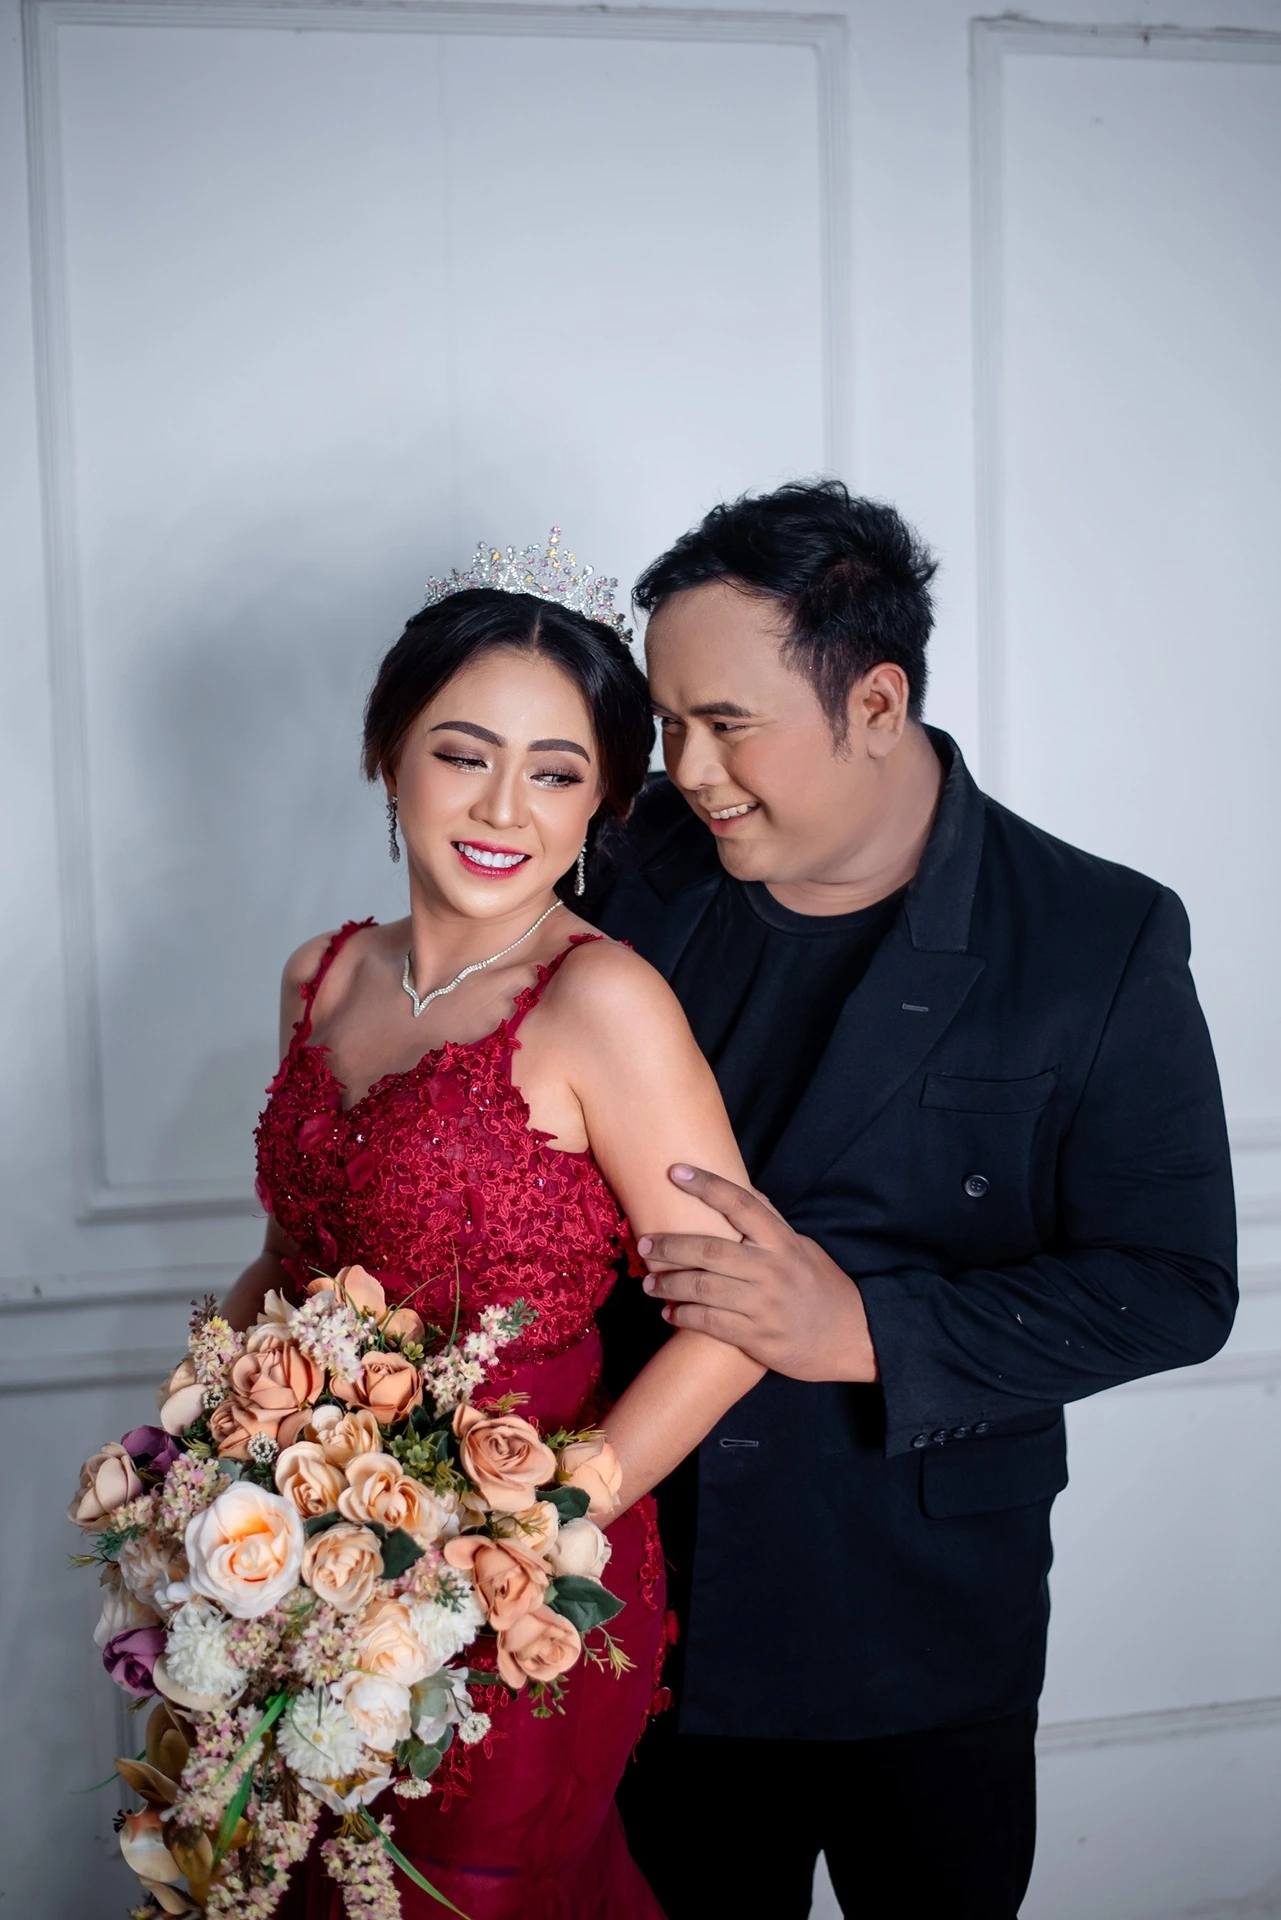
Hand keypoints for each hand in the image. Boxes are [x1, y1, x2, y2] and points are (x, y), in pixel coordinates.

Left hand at [637, 1165, 878, 1382]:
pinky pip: (709, 1323)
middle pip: (708, 1249)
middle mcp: (771, 1269)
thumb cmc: (822, 1287)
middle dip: (669, 1245)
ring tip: (649, 1283)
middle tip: (642, 1243)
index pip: (740, 1203)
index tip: (674, 1171)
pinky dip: (683, 1316)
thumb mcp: (803, 1247)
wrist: (853, 1337)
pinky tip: (670, 1313)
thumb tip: (745, 1189)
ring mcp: (763, 1304)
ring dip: (668, 1284)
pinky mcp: (757, 1337)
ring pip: (702, 1288)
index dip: (706, 1185)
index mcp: (782, 1241)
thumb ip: (771, 1222)